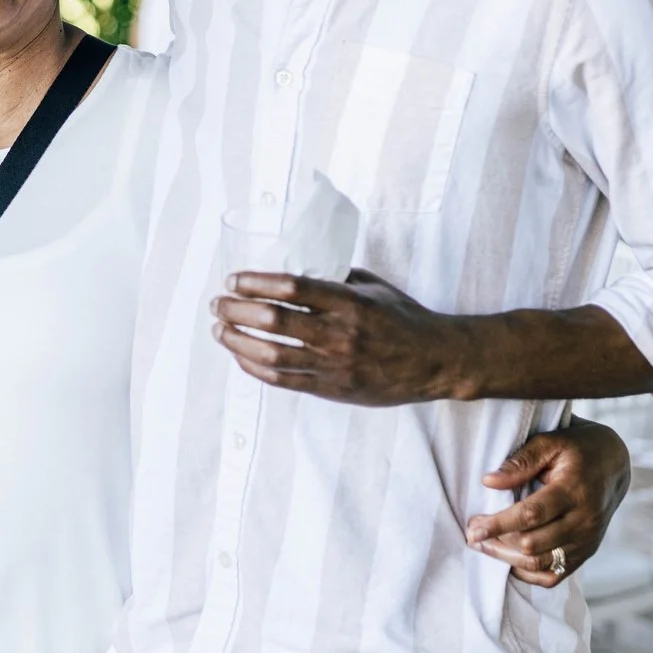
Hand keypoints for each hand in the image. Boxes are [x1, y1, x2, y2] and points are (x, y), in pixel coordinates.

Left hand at [210, 269, 469, 404]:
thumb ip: (335, 277)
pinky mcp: (332, 389)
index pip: (292, 289)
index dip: (256, 282)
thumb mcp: (372, 287)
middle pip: (274, 321)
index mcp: (349, 303)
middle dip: (237, 310)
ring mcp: (335, 365)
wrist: (435, 361)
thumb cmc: (403, 318)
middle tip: (217, 303)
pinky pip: (284, 381)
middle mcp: (339, 334)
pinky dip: (256, 368)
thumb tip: (297, 263)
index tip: (233, 279)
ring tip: (220, 330)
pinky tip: (241, 357)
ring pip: (272, 354)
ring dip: (238, 341)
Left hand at [466, 418, 632, 588]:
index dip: (498, 524)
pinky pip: (555, 575)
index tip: (473, 527)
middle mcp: (584, 520)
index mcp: (574, 491)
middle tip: (473, 533)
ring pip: (541, 563)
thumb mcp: (550, 442)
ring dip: (508, 559)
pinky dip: (529, 573)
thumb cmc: (577, 449)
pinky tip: (509, 560)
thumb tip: (489, 482)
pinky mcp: (586, 552)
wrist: (614, 465)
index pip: (531, 514)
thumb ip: (521, 461)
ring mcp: (587, 540)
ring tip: (485, 546)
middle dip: (498, 542)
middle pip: (534, 544)